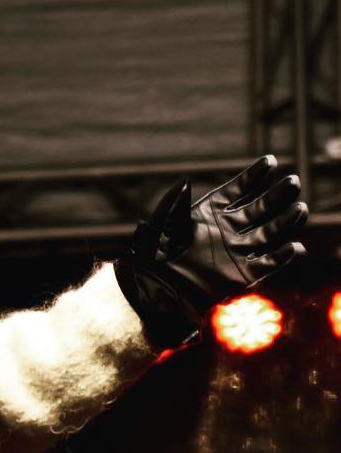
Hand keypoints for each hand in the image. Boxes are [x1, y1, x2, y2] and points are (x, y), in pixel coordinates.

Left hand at [117, 156, 308, 346]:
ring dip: (287, 220)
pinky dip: (283, 257)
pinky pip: (268, 264)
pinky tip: (294, 248)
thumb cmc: (152, 257)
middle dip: (278, 194)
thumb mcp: (160, 226)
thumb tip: (184, 182)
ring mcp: (237, 251)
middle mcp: (228, 229)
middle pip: (261, 207)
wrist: (154, 290)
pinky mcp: (242, 275)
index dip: (255, 175)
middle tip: (293, 183)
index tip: (271, 162)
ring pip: (270, 232)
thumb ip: (173, 203)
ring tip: (299, 209)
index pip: (238, 189)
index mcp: (210, 212)